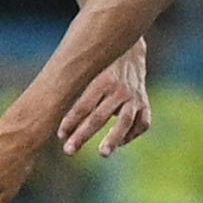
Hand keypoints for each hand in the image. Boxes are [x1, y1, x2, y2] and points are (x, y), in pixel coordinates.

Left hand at [57, 39, 151, 156]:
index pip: (84, 104)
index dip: (71, 121)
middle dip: (83, 134)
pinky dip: (131, 135)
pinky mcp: (145, 103)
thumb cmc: (100, 66)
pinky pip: (142, 123)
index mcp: (102, 80)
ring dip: (113, 138)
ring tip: (102, 153)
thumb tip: (56, 122)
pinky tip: (120, 142)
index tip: (60, 136)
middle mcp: (119, 89)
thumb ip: (76, 94)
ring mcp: (134, 97)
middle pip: (99, 115)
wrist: (129, 49)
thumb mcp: (89, 72)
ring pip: (125, 121)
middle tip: (69, 150)